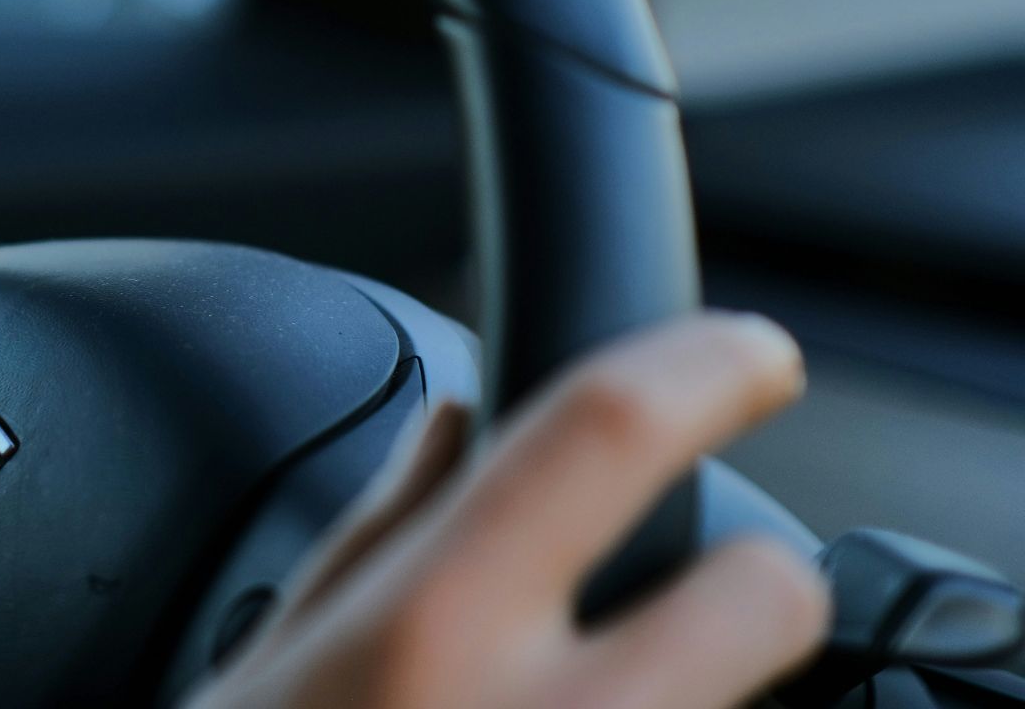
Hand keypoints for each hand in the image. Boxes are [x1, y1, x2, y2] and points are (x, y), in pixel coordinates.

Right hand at [191, 313, 830, 708]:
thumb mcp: (271, 658)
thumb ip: (378, 530)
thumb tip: (455, 426)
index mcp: (426, 630)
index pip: (606, 431)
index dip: (706, 365)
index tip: (749, 357)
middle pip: (761, 594)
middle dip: (754, 578)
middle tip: (700, 587)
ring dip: (695, 694)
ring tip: (584, 707)